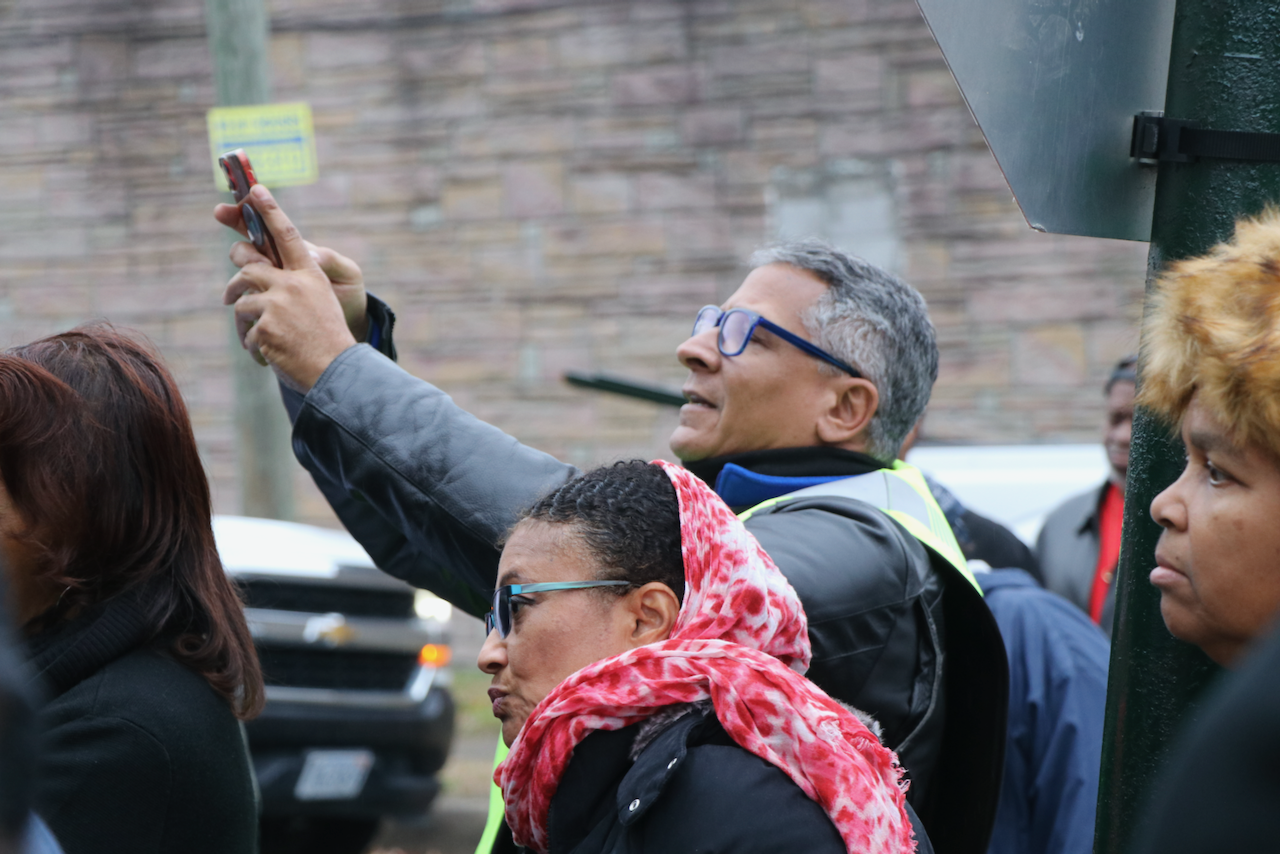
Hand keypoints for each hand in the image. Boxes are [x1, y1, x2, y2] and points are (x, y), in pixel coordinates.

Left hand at [219, 184, 358, 391]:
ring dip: (243, 320)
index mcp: (310, 275)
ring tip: (255, 336)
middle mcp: (293, 284)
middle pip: (248, 262)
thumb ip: (295, 284)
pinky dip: (253, 346)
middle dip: (235, 274)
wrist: (337, 371)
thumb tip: (261, 274)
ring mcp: (277, 305)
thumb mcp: (321, 302)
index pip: (289, 236)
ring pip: (240, 300)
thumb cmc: (330, 338)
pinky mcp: (265, 328)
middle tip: (230, 291)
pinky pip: (245, 331)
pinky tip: (268, 356)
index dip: (271, 211)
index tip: (255, 190)